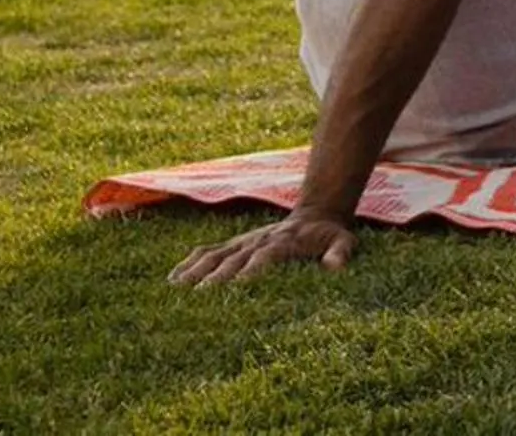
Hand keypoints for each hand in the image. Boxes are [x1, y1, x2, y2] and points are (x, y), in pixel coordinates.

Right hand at [168, 209, 356, 286]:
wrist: (315, 214)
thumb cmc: (329, 236)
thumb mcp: (343, 242)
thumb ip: (340, 254)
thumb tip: (334, 268)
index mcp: (282, 244)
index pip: (262, 259)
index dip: (249, 272)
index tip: (235, 289)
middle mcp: (256, 242)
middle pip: (232, 261)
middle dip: (215, 280)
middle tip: (196, 301)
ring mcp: (242, 243)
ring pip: (214, 257)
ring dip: (195, 273)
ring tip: (174, 292)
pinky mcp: (232, 245)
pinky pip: (207, 252)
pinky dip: (189, 263)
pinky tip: (171, 280)